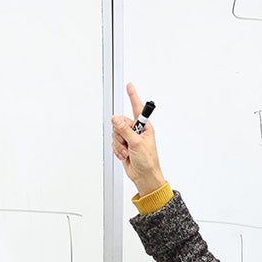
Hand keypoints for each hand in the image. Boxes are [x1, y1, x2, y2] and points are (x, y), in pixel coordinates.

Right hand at [111, 81, 166, 195]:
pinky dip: (117, 150)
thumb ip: (125, 130)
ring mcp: (129, 138)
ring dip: (119, 144)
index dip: (133, 96)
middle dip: (121, 134)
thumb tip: (116, 119)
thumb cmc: (148, 161)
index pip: (138, 108)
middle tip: (128, 143)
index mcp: (145, 127)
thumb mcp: (137, 143)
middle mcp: (137, 130)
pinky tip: (125, 155)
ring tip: (128, 151)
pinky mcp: (123, 145)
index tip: (129, 85)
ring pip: (115, 133)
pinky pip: (114, 142)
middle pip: (120, 122)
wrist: (144, 176)